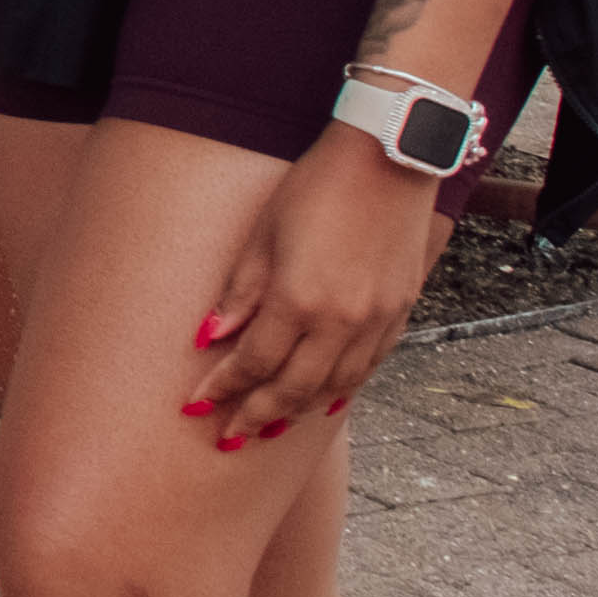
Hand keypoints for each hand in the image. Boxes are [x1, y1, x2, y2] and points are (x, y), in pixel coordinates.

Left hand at [186, 132, 447, 446]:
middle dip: (257, 415)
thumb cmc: (315, 187)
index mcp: (300, 300)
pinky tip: (324, 399)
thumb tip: (210, 338)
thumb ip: (240, 292)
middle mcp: (342, 321)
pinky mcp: (400, 312)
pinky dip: (341, 389)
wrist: (388, 160)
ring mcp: (376, 320)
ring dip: (299, 410)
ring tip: (270, 426)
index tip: (197, 406)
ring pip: (335, 386)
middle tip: (229, 436)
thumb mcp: (263, 234)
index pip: (254, 362)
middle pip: (294, 387)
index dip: (224, 387)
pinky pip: (367, 368)